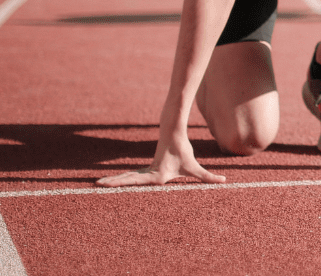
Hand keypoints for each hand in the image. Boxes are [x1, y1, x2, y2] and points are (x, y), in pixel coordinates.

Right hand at [96, 131, 226, 186]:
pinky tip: (111, 183)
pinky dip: (120, 180)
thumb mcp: (195, 168)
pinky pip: (130, 176)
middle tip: (97, 185)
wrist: (174, 135)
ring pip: (127, 177)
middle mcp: (149, 173)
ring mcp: (145, 170)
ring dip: (113, 181)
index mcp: (157, 175)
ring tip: (97, 184)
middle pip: (128, 179)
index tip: (113, 184)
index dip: (125, 182)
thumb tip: (224, 180)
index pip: (138, 180)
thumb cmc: (184, 152)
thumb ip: (208, 176)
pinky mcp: (146, 169)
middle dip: (113, 183)